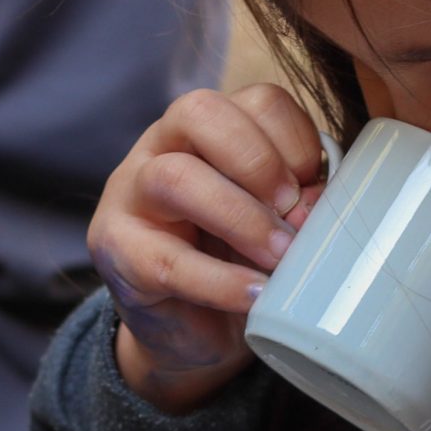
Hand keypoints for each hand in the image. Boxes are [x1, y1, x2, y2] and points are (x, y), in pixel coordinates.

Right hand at [91, 84, 326, 412]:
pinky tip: (255, 296)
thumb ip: (296, 204)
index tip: (314, 188)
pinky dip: (221, 281)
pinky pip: (167, 261)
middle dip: (258, 160)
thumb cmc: (237, 261)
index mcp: (211, 129)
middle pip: (200, 112)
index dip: (296, 139)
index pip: (256, 100)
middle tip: (292, 212)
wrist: (191, 330)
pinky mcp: (115, 251)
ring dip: (240, 217)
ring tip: (279, 257)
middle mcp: (162, 146)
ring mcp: (130, 194)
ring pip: (174, 177)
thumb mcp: (274, 223)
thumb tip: (315, 205)